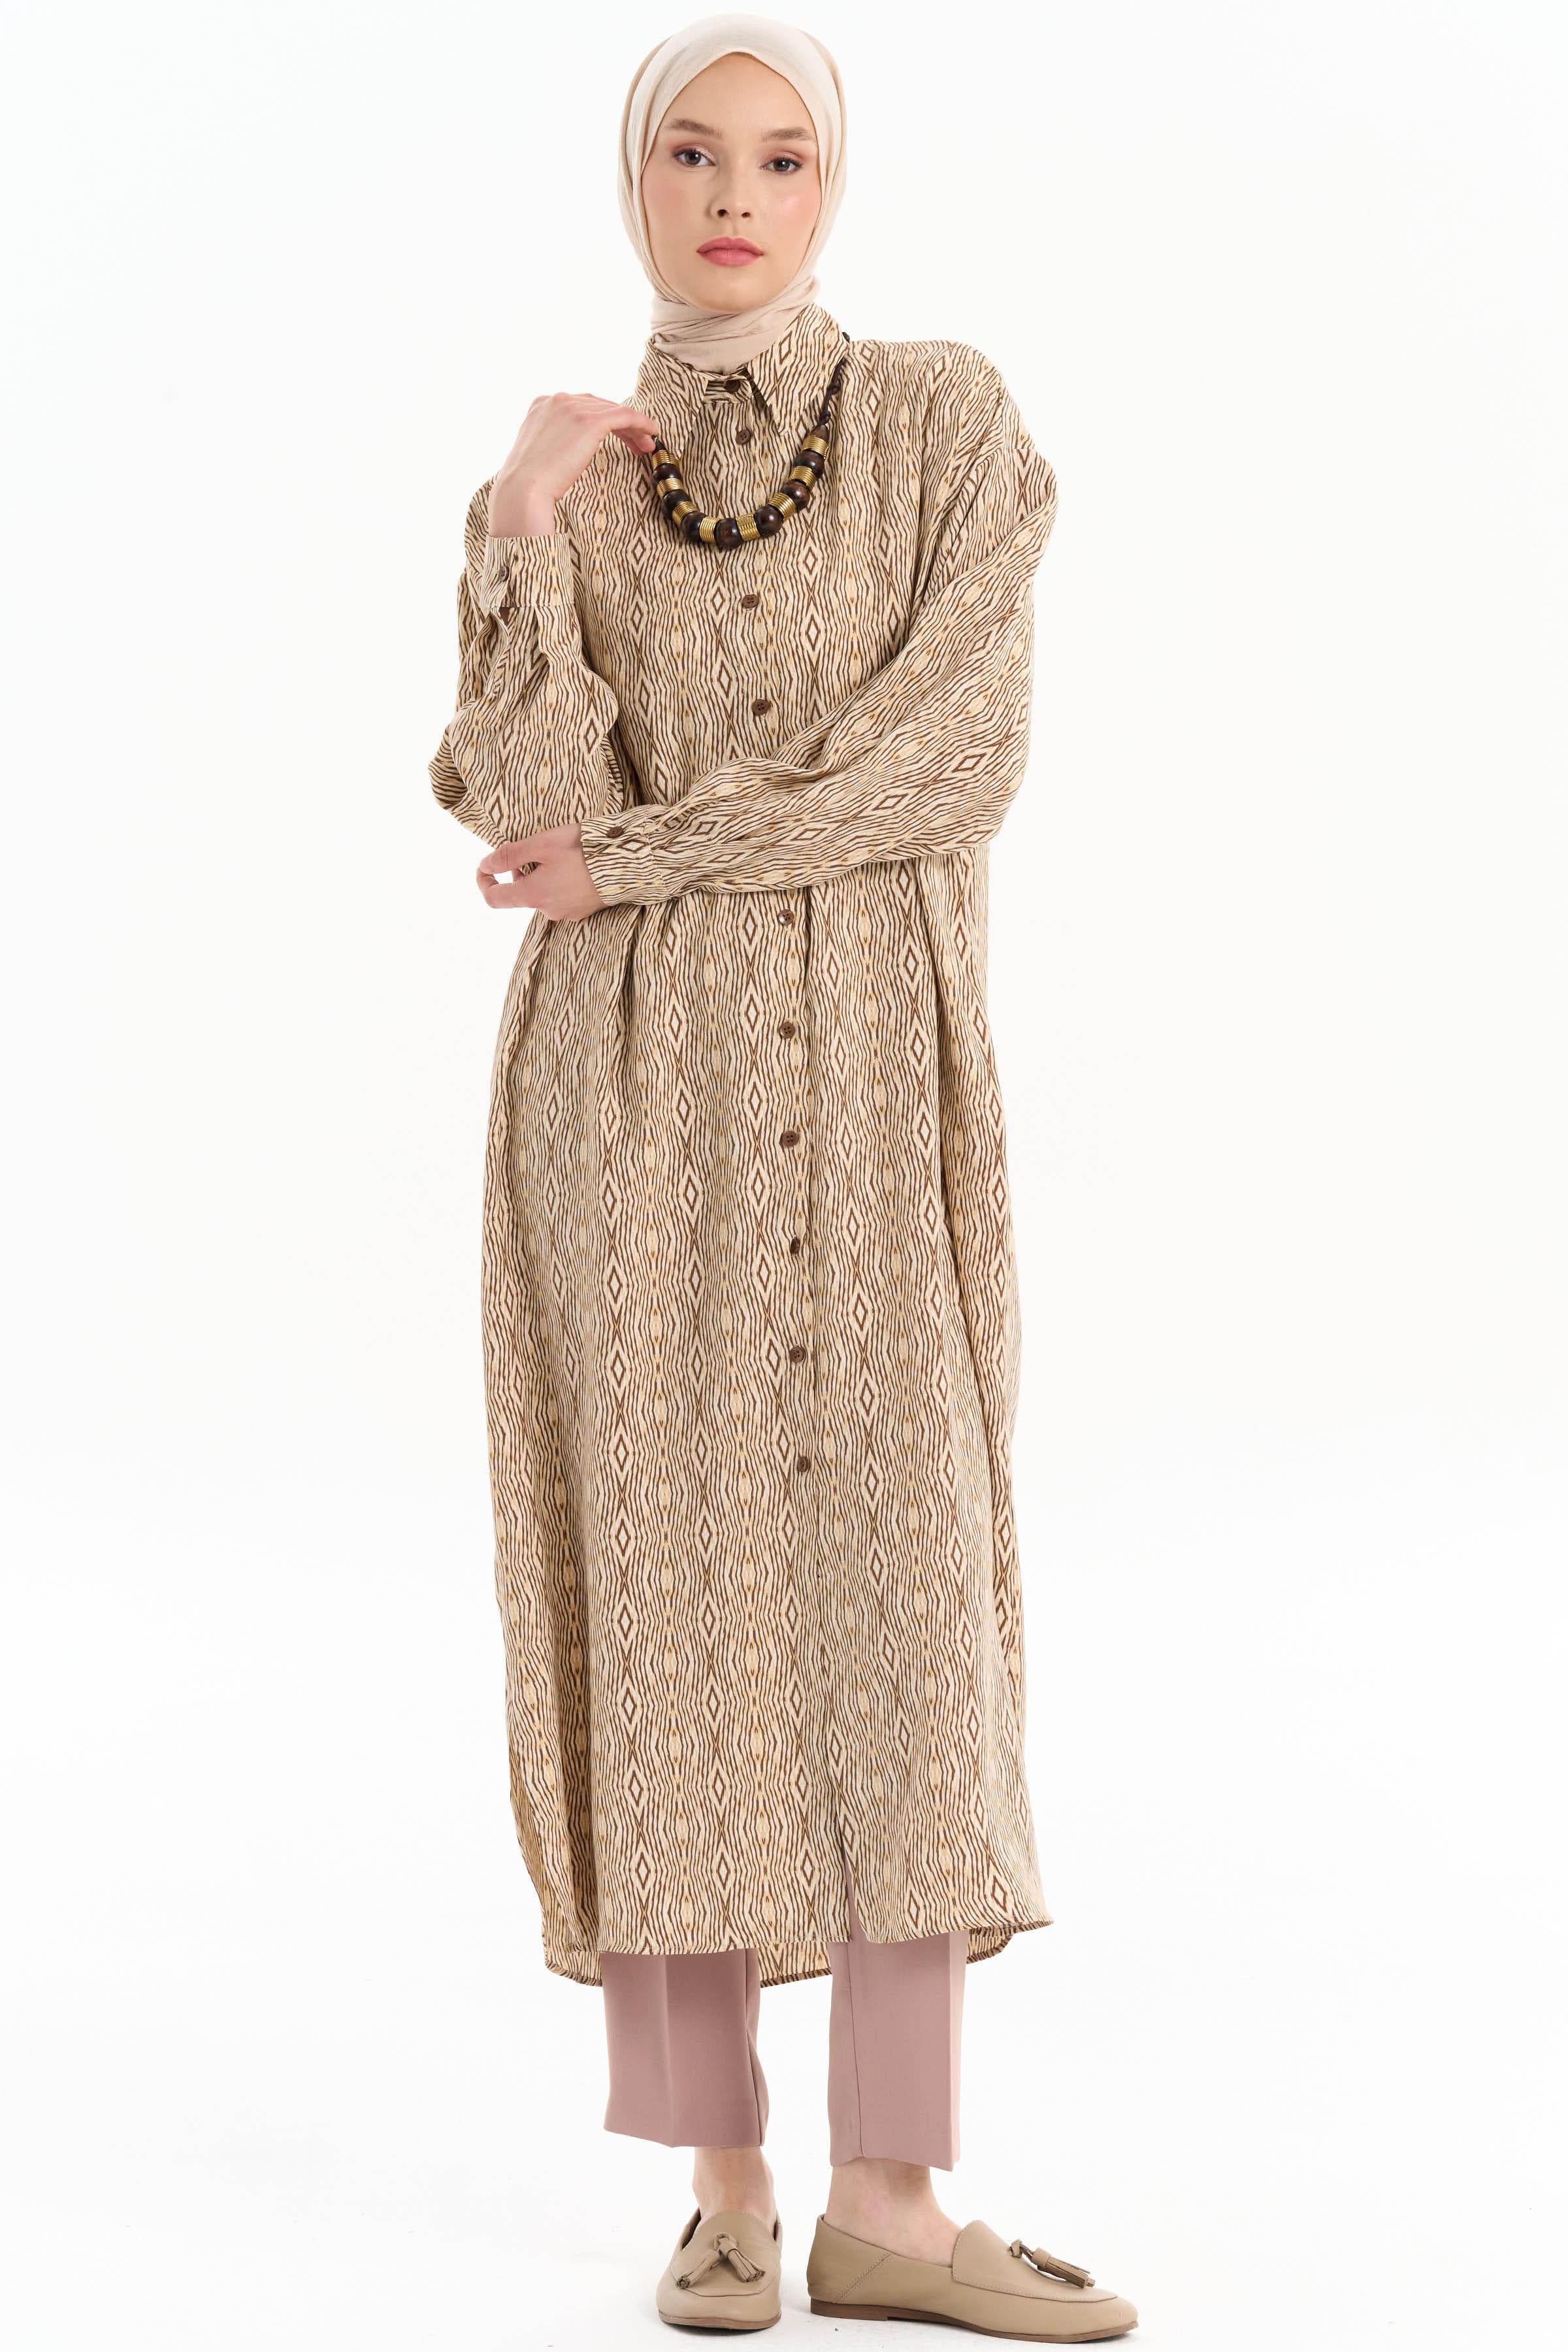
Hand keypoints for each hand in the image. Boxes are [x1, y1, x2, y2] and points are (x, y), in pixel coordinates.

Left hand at [476, 822, 607, 919]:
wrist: (628, 863)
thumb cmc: (584, 850)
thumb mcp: (542, 844)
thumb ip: (509, 855)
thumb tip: (485, 864)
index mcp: (533, 895)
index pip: (494, 898)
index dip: (483, 881)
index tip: (485, 865)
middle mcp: (548, 910)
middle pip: (520, 894)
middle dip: (518, 872)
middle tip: (530, 848)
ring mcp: (567, 913)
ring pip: (542, 894)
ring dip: (540, 876)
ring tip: (557, 853)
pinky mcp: (584, 910)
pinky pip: (561, 897)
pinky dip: (558, 882)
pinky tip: (574, 865)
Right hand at [489, 393, 661, 534]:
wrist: (523, 488)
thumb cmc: (528, 483)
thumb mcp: (539, 453)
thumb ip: (554, 441)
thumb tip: (569, 451)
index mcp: (542, 405)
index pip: (581, 405)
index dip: (604, 420)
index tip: (617, 436)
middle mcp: (558, 400)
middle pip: (600, 405)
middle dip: (621, 424)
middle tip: (639, 441)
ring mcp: (574, 407)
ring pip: (614, 410)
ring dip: (634, 427)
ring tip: (647, 445)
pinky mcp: (590, 421)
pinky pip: (625, 415)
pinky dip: (642, 422)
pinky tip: (652, 433)